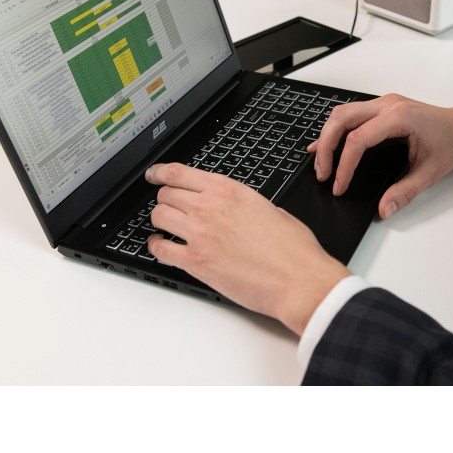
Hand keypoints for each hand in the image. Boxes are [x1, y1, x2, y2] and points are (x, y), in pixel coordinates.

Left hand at [145, 163, 349, 335]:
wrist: (298, 279)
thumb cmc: (293, 249)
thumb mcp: (270, 208)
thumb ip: (244, 203)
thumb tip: (236, 208)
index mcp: (229, 190)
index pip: (179, 173)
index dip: (160, 173)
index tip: (154, 175)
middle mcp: (209, 207)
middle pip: (166, 194)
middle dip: (165, 200)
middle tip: (169, 207)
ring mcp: (199, 234)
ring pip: (158, 217)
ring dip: (160, 221)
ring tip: (167, 227)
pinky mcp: (195, 261)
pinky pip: (160, 249)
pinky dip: (157, 247)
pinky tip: (163, 247)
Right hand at [308, 93, 452, 218]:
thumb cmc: (452, 142)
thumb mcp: (430, 173)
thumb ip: (404, 192)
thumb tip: (384, 209)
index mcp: (399, 117)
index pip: (358, 140)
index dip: (344, 165)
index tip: (340, 185)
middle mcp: (388, 105)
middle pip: (342, 120)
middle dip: (327, 147)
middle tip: (322, 174)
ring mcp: (384, 103)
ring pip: (342, 113)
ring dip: (328, 137)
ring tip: (320, 162)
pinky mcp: (382, 107)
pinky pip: (351, 114)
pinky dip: (337, 130)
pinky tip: (326, 144)